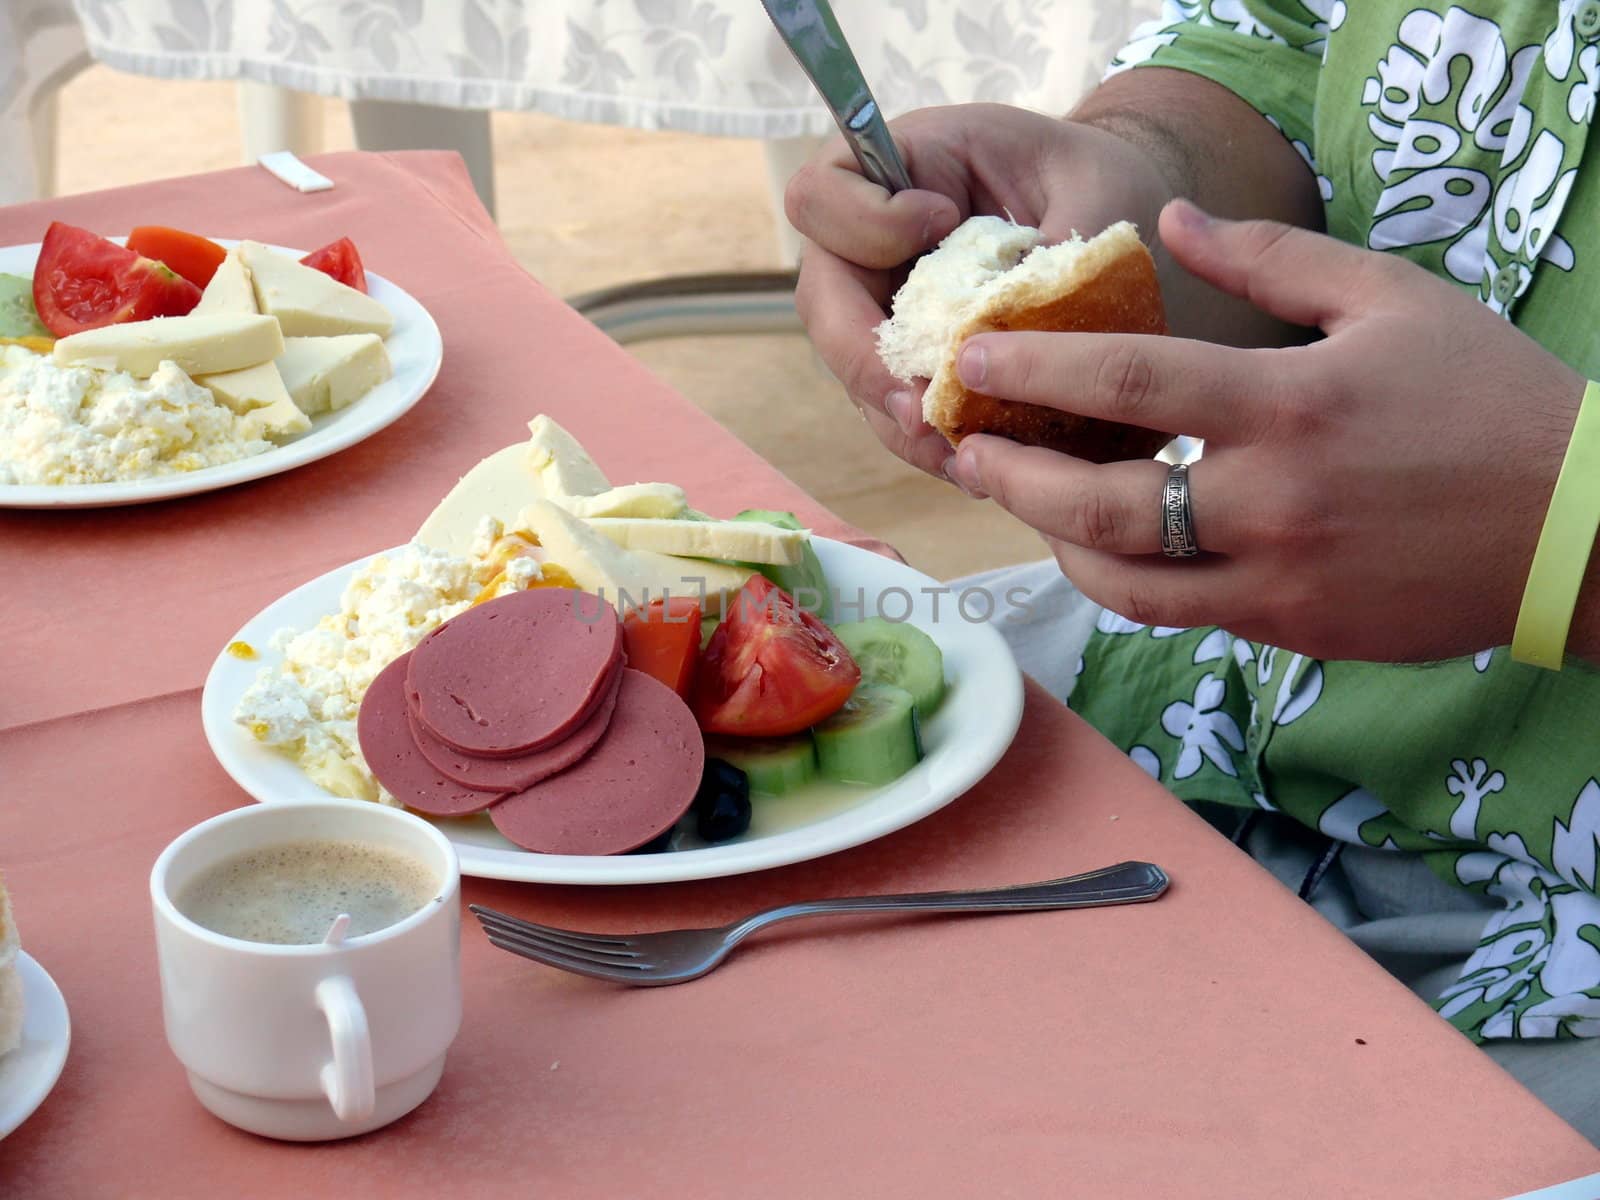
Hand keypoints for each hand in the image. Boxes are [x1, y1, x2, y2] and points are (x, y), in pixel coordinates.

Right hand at [786, 104, 1171, 477]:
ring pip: (854, 372)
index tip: (943, 223)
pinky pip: (897, 412)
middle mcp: (874, 244)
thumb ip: (1059, 246)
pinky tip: (975, 465)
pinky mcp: (913, 365)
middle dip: (866, 361)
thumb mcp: (1094, 187)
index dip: (865, 222)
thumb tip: (1020, 329)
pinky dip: (929, 443)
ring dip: (898, 419)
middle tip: (918, 403)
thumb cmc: (1102, 182)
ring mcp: (886, 309)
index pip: (821, 195)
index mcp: (901, 170)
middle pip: (824, 303)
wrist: (1122, 221)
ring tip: (956, 455)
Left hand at [944, 199, 1584, 662]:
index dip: (1036, 368)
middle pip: (1101, 503)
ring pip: (1125, 581)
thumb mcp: (1392, 298)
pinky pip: (1179, 612)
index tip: (971, 357)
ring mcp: (1279, 578)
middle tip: (966, 449)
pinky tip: (1098, 547)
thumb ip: (1270, 258)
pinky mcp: (1291, 629)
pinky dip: (1124, 581)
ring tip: (1019, 502)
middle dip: (1014, 477)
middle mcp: (1273, 500)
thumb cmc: (1489, 399)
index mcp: (1293, 404)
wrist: (1580, 530)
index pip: (1130, 383)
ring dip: (1054, 543)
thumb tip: (1164, 225)